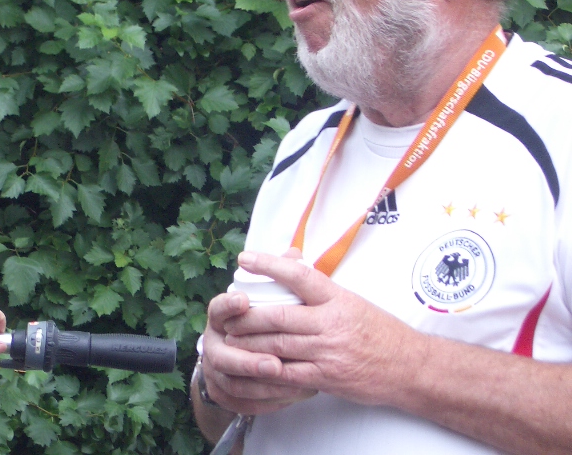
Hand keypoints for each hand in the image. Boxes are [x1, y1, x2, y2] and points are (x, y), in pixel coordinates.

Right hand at [201, 261, 316, 415]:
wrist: (237, 362)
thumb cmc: (258, 324)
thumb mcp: (264, 301)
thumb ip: (278, 278)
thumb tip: (294, 252)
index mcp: (221, 318)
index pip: (217, 309)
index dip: (228, 305)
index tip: (244, 300)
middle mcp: (214, 343)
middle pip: (223, 354)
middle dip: (249, 360)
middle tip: (274, 364)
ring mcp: (217, 371)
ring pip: (234, 383)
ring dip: (260, 386)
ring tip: (289, 384)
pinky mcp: (225, 395)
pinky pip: (243, 402)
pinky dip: (267, 401)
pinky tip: (292, 396)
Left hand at [219, 250, 424, 405]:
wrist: (409, 368)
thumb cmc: (380, 331)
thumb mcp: (352, 300)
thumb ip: (320, 287)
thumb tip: (290, 261)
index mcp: (337, 299)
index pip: (299, 275)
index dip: (269, 265)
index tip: (245, 259)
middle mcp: (330, 323)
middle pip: (278, 316)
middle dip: (247, 316)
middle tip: (227, 313)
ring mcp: (327, 352)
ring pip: (278, 345)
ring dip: (249, 342)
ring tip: (230, 338)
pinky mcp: (326, 378)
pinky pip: (289, 373)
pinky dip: (266, 369)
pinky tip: (251, 365)